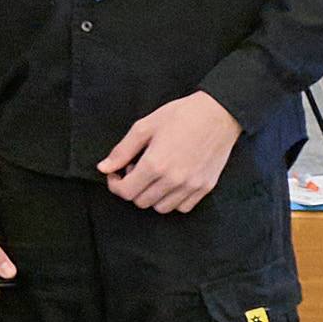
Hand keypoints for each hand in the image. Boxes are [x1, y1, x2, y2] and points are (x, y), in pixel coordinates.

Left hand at [100, 92, 241, 213]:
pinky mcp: (206, 187)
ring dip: (152, 195)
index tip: (116, 173)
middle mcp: (174, 180)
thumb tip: (104, 168)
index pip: (125, 192)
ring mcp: (192, 186)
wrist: (219, 113)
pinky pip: (183, 207)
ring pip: (161, 208)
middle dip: (132, 188)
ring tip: (155, 175)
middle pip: (141, 202)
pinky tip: (171, 181)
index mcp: (155, 164)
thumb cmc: (181, 115)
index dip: (114, 184)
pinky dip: (172, 200)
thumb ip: (122, 150)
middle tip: (137, 169)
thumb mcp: (144, 127)